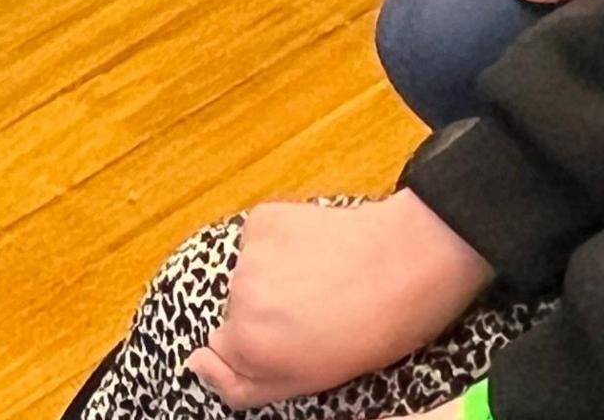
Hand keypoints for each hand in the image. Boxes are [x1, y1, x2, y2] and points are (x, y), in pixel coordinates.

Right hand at [190, 194, 489, 409]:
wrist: (409, 264)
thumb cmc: (371, 332)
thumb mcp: (310, 381)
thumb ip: (243, 384)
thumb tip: (195, 363)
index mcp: (248, 344)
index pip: (222, 348)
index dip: (261, 345)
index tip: (295, 340)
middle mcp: (238, 297)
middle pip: (235, 309)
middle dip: (265, 311)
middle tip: (316, 314)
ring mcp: (249, 253)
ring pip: (248, 273)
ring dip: (274, 276)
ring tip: (322, 281)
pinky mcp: (264, 219)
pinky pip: (259, 240)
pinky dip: (280, 245)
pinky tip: (317, 252)